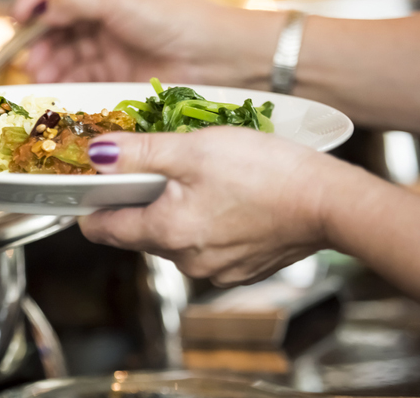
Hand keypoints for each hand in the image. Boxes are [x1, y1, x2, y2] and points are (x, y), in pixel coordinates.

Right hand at [13, 0, 282, 86]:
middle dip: (40, 37)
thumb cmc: (176, 19)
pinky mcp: (119, 75)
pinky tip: (52, 86)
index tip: (18, 15)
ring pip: (68, 51)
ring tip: (37, 73)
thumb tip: (42, 9)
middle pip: (62, 22)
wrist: (219, 60)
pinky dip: (64, 81)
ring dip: (49, 61)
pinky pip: (82, 77)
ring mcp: (115, 44)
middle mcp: (112, 12)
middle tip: (25, 55)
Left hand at [78, 127, 347, 286]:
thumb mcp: (192, 149)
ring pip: (173, 237)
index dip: (90, 205)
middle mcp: (186, 261)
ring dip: (173, 210)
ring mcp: (215, 270)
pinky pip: (205, 244)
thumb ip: (138, 153)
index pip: (103, 229)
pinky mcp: (241, 268)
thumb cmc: (265, 172)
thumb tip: (96, 154)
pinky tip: (223, 197)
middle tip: (148, 166)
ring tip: (193, 176)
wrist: (331, 203)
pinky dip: (204, 222)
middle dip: (137, 200)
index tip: (88, 186)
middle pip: (138, 232)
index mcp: (165, 233)